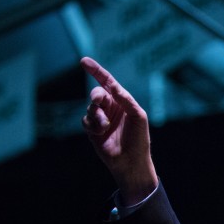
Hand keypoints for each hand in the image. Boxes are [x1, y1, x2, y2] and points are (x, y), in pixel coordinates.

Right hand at [80, 56, 158, 205]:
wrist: (131, 162)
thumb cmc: (139, 139)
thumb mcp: (138, 116)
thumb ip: (126, 100)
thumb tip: (113, 86)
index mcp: (123, 102)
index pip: (108, 83)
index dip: (96, 71)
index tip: (84, 61)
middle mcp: (111, 108)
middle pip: (97, 93)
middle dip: (96, 96)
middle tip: (99, 101)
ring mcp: (101, 118)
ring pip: (90, 108)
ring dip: (97, 116)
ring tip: (105, 127)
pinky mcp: (93, 130)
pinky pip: (86, 120)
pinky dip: (92, 125)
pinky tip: (101, 133)